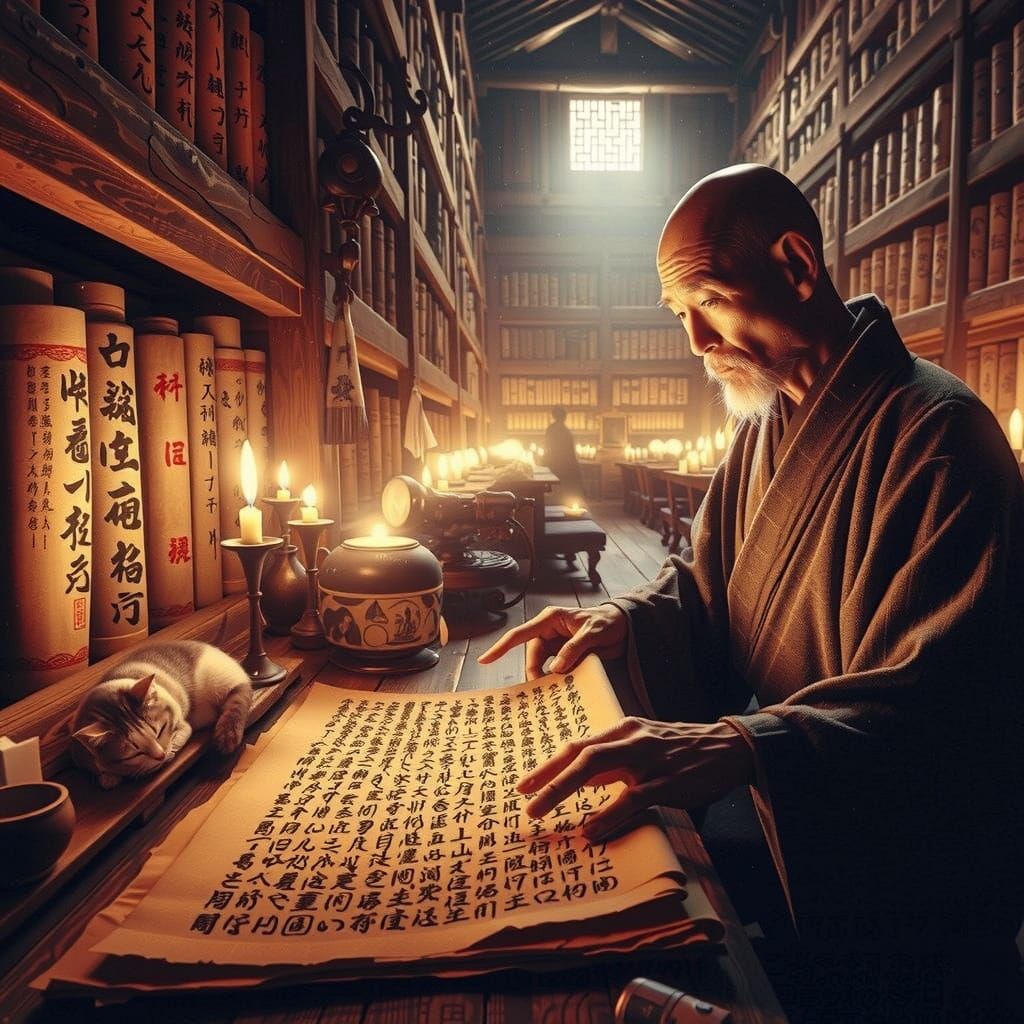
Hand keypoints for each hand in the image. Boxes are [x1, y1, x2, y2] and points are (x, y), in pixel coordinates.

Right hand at [477, 604, 627, 679]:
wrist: (626, 626)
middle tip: (543, 689)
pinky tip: (563, 688)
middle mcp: (550, 631)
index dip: (501, 647)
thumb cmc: (608, 622)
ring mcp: (558, 644)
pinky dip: (558, 679)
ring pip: (543, 664)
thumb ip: (574, 649)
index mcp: (551, 619)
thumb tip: (555, 669)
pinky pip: (555, 668)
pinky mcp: (566, 654)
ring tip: (552, 691)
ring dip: (547, 677)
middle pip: (533, 655)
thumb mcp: (593, 633)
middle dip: (535, 672)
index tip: (484, 660)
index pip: (520, 634)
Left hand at [517, 718, 754, 841]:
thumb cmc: (681, 749)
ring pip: (597, 769)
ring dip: (564, 791)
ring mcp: (648, 759)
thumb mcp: (644, 745)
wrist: (728, 747)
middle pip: (580, 754)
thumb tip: (581, 780)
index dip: (548, 763)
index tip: (523, 783)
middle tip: (524, 800)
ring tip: (541, 813)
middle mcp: (631, 739)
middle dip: (548, 777)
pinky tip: (591, 831)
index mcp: (623, 729)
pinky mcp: (666, 781)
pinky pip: (631, 799)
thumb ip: (614, 760)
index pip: (577, 744)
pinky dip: (608, 815)